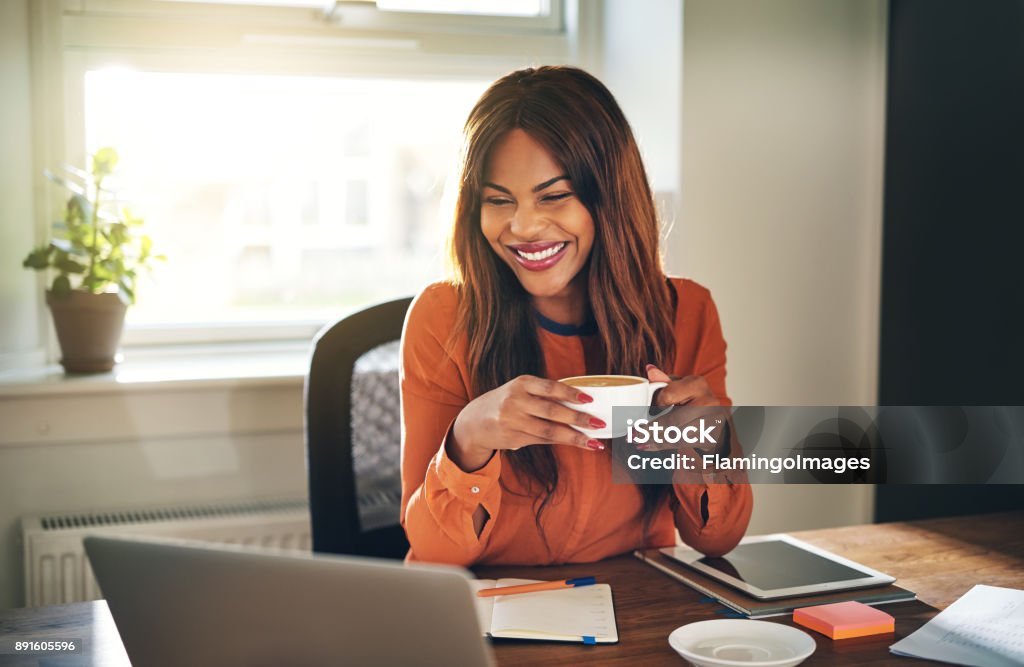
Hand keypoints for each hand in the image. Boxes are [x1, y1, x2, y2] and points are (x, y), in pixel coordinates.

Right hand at [449, 375, 607, 471]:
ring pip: (550, 431)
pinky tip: (578, 443)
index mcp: (521, 383)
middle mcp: (515, 402)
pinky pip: (543, 440)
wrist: (474, 422)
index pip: (550, 387)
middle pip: (552, 412)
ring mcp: (513, 422)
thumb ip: (544, 394)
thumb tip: (581, 401)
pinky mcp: (514, 439)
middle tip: (599, 424)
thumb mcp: (520, 390)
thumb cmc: (506, 401)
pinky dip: (562, 442)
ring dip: (574, 437)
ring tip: (594, 442)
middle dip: (578, 419)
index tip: (590, 399)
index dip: (570, 393)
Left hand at [641, 364, 728, 454]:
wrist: (711, 415)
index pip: (668, 396)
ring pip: (677, 435)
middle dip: (650, 429)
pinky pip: (683, 444)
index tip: (646, 410)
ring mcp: (712, 421)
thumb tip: (650, 370)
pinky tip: (651, 446)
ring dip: (655, 441)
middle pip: (673, 420)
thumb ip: (662, 381)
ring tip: (639, 442)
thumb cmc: (689, 398)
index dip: (656, 404)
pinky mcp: (711, 437)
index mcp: (697, 383)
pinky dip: (664, 446)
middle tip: (632, 436)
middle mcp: (708, 401)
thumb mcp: (676, 386)